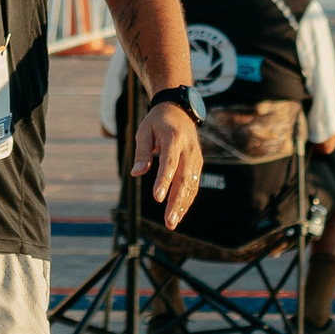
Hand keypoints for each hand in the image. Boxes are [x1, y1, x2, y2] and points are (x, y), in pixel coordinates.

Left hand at [132, 100, 202, 227]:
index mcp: (174, 138)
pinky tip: (179, 212)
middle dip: (176, 202)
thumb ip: (142, 152)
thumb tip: (136, 173)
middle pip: (184, 179)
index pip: (169, 163)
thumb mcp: (144, 131)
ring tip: (172, 223)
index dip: (164, 181)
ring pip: (191, 185)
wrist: (179, 111)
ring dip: (183, 205)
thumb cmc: (157, 122)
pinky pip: (193, 184)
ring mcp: (196, 158)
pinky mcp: (198, 164)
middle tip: (168, 221)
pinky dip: (187, 199)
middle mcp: (189, 149)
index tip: (157, 198)